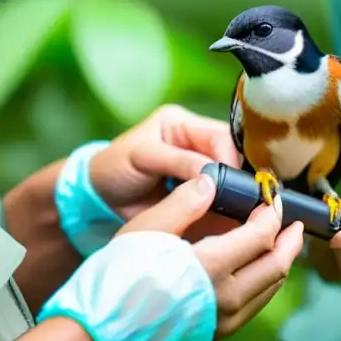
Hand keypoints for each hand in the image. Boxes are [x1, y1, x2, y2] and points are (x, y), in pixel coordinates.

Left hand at [90, 104, 242, 235]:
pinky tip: (230, 217)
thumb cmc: (114, 169)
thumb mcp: (142, 159)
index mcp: (181, 123)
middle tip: (241, 202)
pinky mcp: (201, 192)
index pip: (219, 135)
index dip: (229, 158)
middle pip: (232, 155)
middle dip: (236, 177)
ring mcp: (201, 167)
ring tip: (238, 211)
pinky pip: (222, 196)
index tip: (232, 184)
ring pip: (232, 176)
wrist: (99, 198)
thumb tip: (212, 175)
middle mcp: (195, 141)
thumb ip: (177, 162)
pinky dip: (226, 207)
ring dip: (234, 194)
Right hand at [118, 171, 304, 340]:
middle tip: (293, 222)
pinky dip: (262, 284)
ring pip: (268, 289)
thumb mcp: (146, 230)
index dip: (272, 213)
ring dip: (278, 264)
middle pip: (276, 266)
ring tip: (278, 244)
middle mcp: (226, 298)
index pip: (261, 235)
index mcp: (212, 267)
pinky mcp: (215, 337)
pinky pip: (253, 307)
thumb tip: (211, 180)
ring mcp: (223, 322)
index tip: (273, 198)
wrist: (100, 337)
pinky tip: (253, 272)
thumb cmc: (117, 279)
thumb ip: (183, 203)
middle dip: (289, 241)